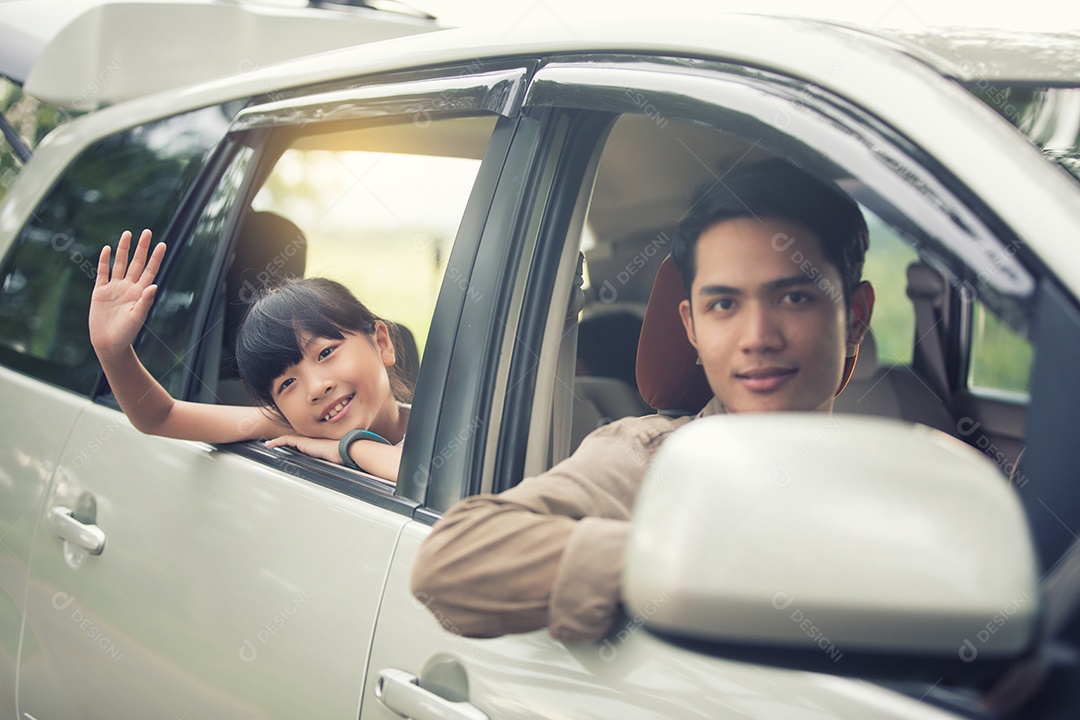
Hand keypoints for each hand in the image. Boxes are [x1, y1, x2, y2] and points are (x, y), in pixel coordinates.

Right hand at [89, 230, 165, 360]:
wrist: (109, 343)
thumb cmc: (127, 333)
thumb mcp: (137, 317)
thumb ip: (145, 301)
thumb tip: (154, 285)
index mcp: (140, 293)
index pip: (150, 270)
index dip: (155, 257)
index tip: (162, 244)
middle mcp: (129, 287)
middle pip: (136, 263)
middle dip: (141, 247)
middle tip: (147, 232)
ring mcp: (114, 288)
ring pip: (120, 264)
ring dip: (123, 249)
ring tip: (127, 234)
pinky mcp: (100, 292)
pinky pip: (102, 273)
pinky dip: (104, 261)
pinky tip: (107, 249)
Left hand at [264, 434, 341, 463]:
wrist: (340, 450)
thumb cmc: (337, 456)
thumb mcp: (327, 460)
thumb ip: (322, 462)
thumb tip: (323, 473)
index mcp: (314, 443)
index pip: (299, 441)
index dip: (291, 442)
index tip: (285, 446)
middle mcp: (308, 439)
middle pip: (292, 439)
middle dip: (282, 441)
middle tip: (273, 445)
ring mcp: (304, 439)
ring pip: (287, 438)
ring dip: (277, 441)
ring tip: (268, 445)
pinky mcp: (301, 441)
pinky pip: (285, 440)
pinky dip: (277, 441)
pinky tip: (270, 445)